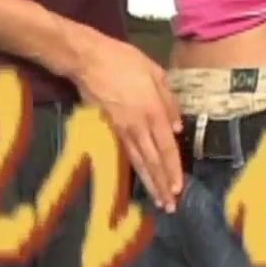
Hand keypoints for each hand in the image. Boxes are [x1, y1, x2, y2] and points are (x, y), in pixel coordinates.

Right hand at [67, 26, 183, 212]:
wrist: (88, 60)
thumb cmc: (123, 61)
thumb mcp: (155, 72)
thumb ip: (168, 101)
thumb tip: (177, 128)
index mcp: (153, 111)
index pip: (166, 147)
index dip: (172, 169)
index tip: (178, 188)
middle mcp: (139, 126)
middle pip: (153, 161)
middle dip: (162, 185)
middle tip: (170, 206)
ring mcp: (122, 129)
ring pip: (138, 162)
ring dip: (149, 183)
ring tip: (158, 201)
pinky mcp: (109, 129)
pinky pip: (125, 154)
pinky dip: (134, 169)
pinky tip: (139, 179)